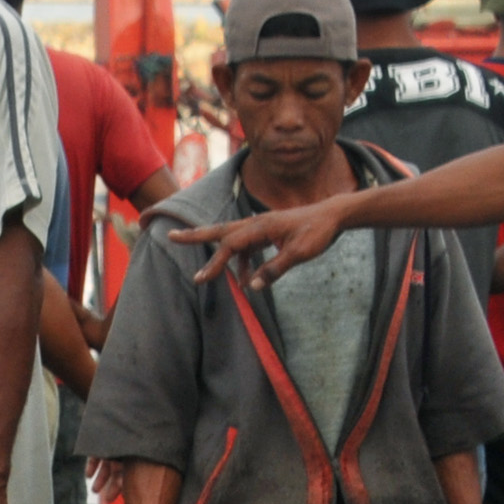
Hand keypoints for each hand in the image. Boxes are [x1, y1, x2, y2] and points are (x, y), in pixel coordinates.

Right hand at [166, 199, 341, 286]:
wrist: (333, 216)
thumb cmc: (318, 232)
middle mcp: (256, 223)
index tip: (200, 280)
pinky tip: (245, 280)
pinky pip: (247, 248)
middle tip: (171, 236)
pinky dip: (241, 263)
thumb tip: (252, 287)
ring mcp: (261, 227)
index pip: (230, 246)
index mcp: (261, 226)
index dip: (214, 264)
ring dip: (217, 255)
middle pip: (219, 231)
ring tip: (207, 275)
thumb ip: (275, 269)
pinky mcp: (267, 233)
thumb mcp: (300, 253)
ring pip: (230, 239)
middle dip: (195, 236)